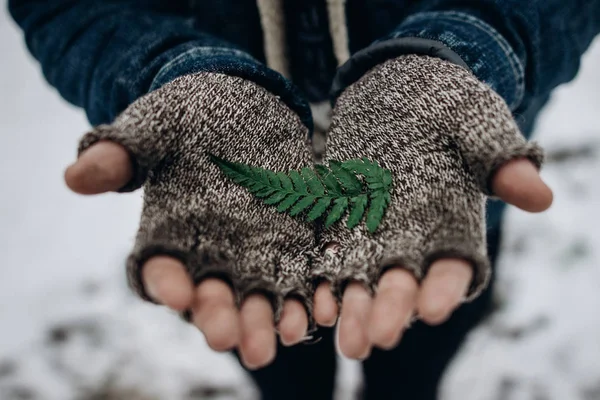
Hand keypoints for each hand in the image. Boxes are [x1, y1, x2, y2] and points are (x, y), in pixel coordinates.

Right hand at [65, 73, 315, 368]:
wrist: (243, 104)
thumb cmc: (189, 115)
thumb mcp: (155, 127)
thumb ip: (121, 153)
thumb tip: (75, 177)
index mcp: (168, 236)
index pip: (159, 270)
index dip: (164, 283)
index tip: (175, 293)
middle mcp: (209, 255)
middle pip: (211, 298)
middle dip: (219, 318)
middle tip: (227, 336)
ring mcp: (253, 254)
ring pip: (258, 298)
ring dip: (268, 320)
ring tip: (282, 333)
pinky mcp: (291, 245)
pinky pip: (301, 279)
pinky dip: (309, 298)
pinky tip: (319, 310)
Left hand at [306, 55, 552, 358]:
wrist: (395, 93)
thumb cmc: (445, 108)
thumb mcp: (475, 125)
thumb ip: (500, 160)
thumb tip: (542, 197)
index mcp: (455, 227)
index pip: (454, 268)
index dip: (444, 289)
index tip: (431, 310)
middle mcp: (415, 242)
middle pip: (404, 286)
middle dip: (392, 311)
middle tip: (378, 338)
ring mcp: (376, 238)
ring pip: (365, 284)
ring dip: (356, 312)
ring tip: (346, 341)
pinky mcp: (342, 227)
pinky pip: (331, 261)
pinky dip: (325, 285)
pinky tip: (317, 307)